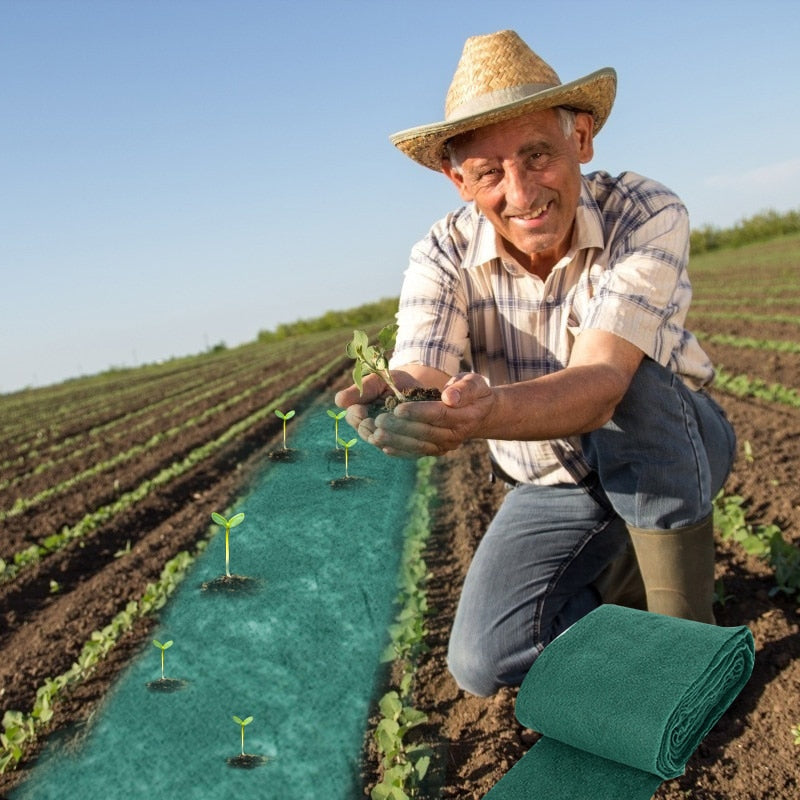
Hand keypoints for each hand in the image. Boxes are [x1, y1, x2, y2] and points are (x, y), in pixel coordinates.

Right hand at [334, 370, 415, 442]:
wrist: (420, 390)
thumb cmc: (395, 382)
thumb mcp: (378, 380)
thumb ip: (360, 389)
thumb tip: (338, 401)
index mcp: (361, 411)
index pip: (352, 417)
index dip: (356, 415)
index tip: (361, 410)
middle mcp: (370, 427)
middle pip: (364, 433)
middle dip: (368, 428)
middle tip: (376, 422)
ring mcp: (384, 438)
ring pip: (379, 442)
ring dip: (383, 437)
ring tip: (389, 429)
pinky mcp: (400, 447)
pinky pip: (396, 450)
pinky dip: (397, 445)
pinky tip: (400, 439)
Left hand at [368, 372, 495, 457]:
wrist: (481, 413)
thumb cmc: (474, 392)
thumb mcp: (474, 383)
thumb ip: (464, 388)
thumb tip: (449, 397)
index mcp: (465, 415)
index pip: (438, 414)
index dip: (417, 412)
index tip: (397, 409)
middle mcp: (456, 434)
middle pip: (425, 432)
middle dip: (400, 428)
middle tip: (378, 421)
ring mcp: (446, 445)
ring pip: (419, 445)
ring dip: (396, 441)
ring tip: (375, 435)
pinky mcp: (437, 450)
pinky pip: (417, 453)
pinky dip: (400, 451)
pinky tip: (383, 446)